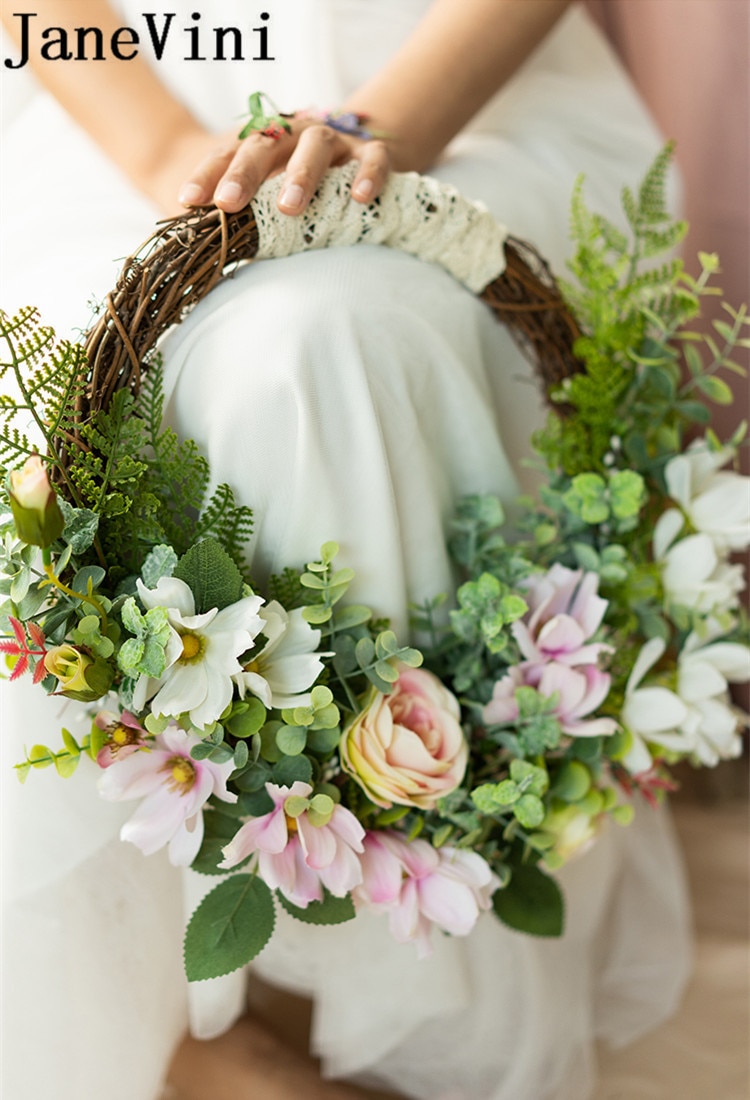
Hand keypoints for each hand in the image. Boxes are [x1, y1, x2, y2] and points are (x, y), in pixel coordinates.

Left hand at [176, 117, 392, 216]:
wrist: (361, 153)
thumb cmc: (304, 185)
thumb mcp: (270, 194)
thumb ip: (246, 215)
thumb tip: (209, 252)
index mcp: (265, 143)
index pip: (228, 154)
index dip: (207, 175)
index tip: (188, 200)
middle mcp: (296, 135)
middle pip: (266, 145)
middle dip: (245, 173)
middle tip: (229, 202)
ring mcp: (336, 141)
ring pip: (316, 147)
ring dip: (301, 175)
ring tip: (288, 207)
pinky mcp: (373, 152)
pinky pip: (373, 158)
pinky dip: (367, 174)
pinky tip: (359, 197)